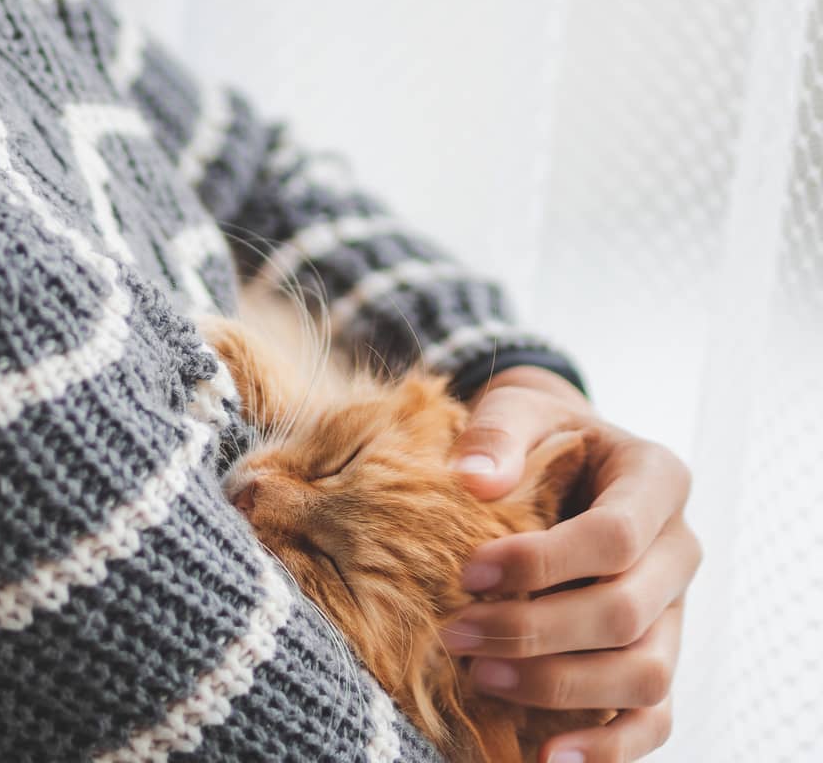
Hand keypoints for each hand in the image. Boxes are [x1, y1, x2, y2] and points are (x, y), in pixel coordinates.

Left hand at [440, 366, 702, 762]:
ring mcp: (676, 609)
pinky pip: (654, 718)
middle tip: (457, 633)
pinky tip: (548, 756)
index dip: (542, 563)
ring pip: (644, 673)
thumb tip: (473, 480)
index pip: (614, 536)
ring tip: (482, 678)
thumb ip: (499, 432)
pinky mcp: (659, 654)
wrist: (564, 455)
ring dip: (561, 687)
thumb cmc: (542, 433)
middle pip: (627, 611)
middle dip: (536, 631)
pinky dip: (609, 746)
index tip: (470, 572)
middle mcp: (679, 548)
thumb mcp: (520, 407)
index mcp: (657, 478)